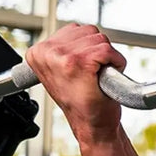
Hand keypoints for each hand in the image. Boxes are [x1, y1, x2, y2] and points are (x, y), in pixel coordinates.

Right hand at [25, 23, 127, 145]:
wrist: (92, 125)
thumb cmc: (82, 101)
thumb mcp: (61, 72)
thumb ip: (62, 49)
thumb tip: (75, 32)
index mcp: (38, 52)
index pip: (76, 30)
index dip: (87, 49)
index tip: (81, 70)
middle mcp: (46, 51)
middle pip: (89, 32)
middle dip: (98, 51)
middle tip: (91, 75)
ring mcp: (62, 56)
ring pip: (100, 39)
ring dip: (107, 57)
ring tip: (96, 76)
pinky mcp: (79, 62)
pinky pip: (108, 50)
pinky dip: (117, 63)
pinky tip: (105, 78)